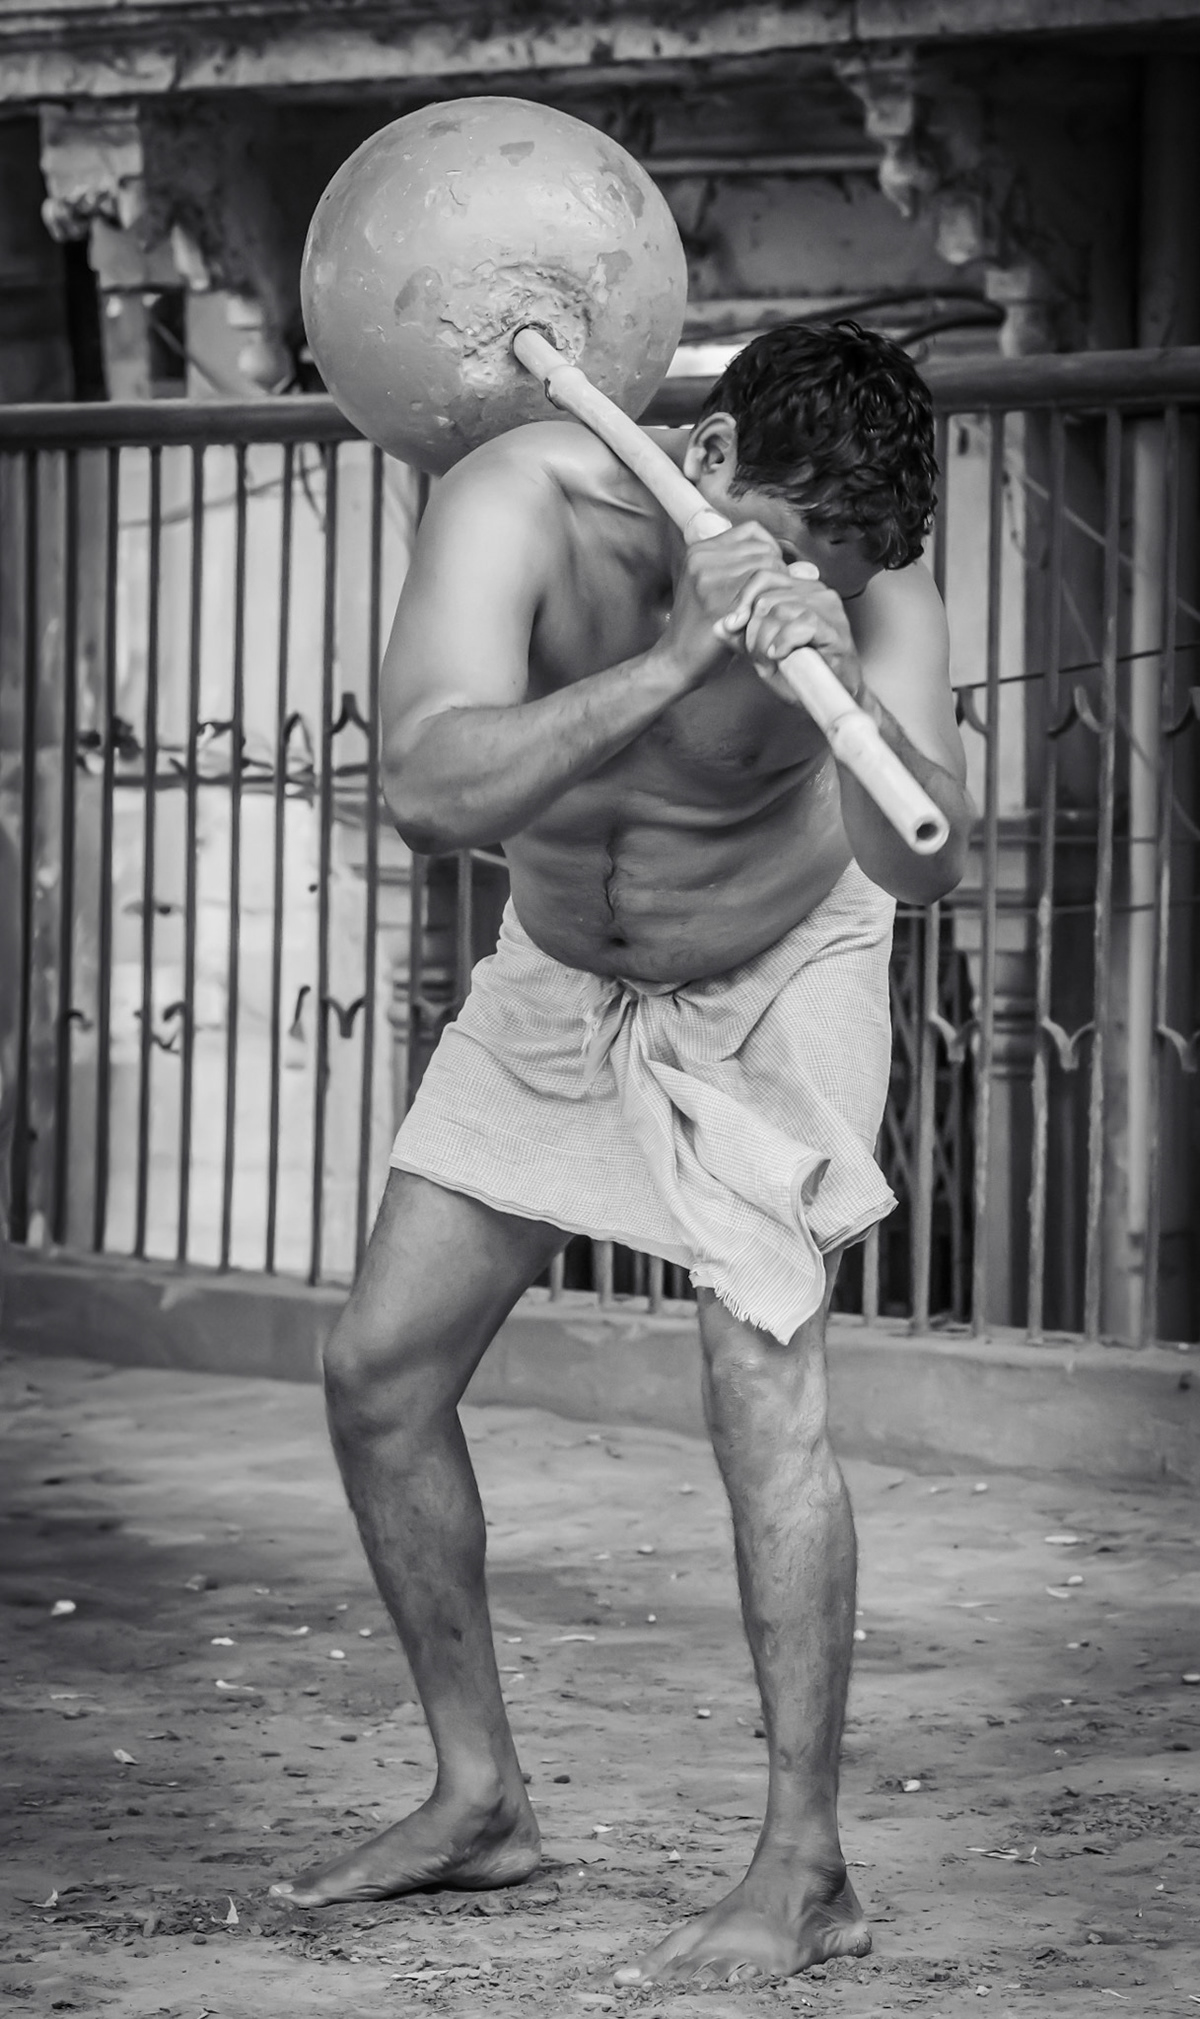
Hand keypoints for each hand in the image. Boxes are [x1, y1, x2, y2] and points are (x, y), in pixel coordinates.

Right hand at [657, 521, 788, 686]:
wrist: (676, 659)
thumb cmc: (702, 626)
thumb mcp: (715, 588)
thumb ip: (750, 570)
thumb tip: (808, 570)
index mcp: (700, 551)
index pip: (752, 531)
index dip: (770, 550)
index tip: (772, 573)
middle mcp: (703, 560)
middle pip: (765, 552)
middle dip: (778, 574)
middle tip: (773, 599)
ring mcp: (710, 582)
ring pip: (768, 571)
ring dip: (777, 592)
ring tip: (768, 611)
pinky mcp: (720, 605)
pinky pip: (764, 595)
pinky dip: (772, 608)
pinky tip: (765, 621)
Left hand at [722, 562, 862, 705]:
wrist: (833, 692)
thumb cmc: (801, 670)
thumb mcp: (763, 651)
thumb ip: (742, 637)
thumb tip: (718, 625)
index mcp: (798, 589)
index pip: (763, 577)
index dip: (742, 600)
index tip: (732, 624)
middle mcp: (815, 591)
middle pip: (767, 597)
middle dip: (754, 631)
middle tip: (759, 655)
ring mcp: (828, 607)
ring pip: (781, 610)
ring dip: (768, 640)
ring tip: (772, 659)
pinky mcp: (836, 628)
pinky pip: (802, 624)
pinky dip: (785, 641)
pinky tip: (781, 655)